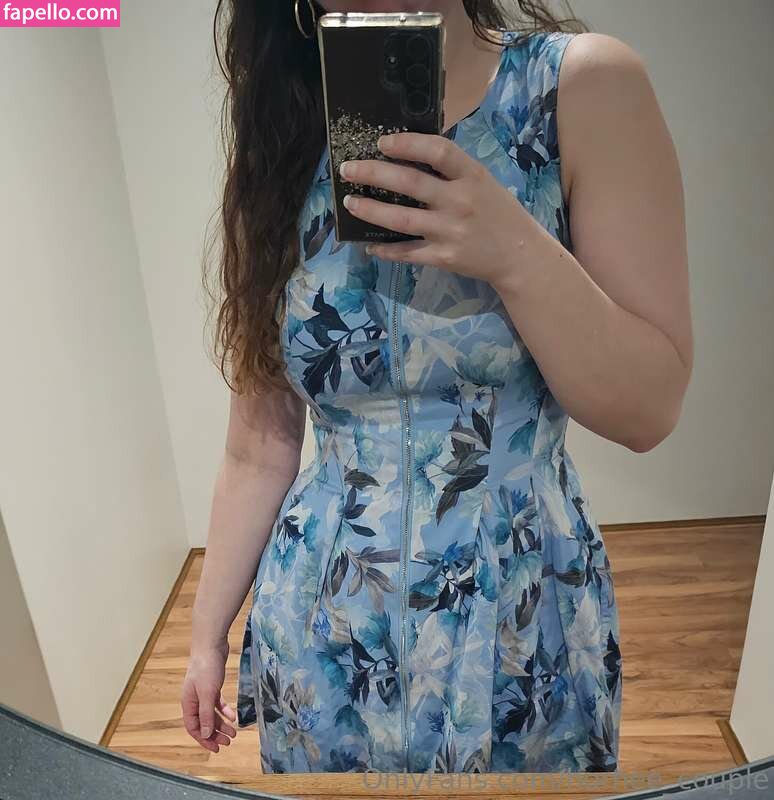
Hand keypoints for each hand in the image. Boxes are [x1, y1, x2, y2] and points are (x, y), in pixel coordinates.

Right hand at [180, 639, 236, 752]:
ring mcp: (203, 692)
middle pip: (203, 723)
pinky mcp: (212, 685)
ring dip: (221, 724)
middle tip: (228, 742)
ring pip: (211, 714)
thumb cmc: (206, 667)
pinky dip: (224, 710)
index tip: (215, 749)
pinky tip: (233, 716)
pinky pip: (217, 703)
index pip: (194, 728)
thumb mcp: (207, 693)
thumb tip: (205, 734)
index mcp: (188, 703)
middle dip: (215, 734)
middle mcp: (194, 700)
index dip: (204, 739)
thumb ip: (206, 714)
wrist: (211, 645)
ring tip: (233, 733)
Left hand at [338, 131, 534, 285]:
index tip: (381, 142)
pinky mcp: (443, 257)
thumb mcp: (483, 182)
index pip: (438, 150)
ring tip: (350, 203)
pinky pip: (408, 252)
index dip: (407, 144)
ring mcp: (450, 231)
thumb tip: (408, 154)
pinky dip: (386, 250)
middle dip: (373, 173)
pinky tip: (369, 245)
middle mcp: (459, 201)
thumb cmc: (497, 213)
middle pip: (410, 182)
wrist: (518, 255)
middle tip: (348, 169)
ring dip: (371, 210)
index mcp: (471, 176)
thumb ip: (452, 171)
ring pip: (402, 219)